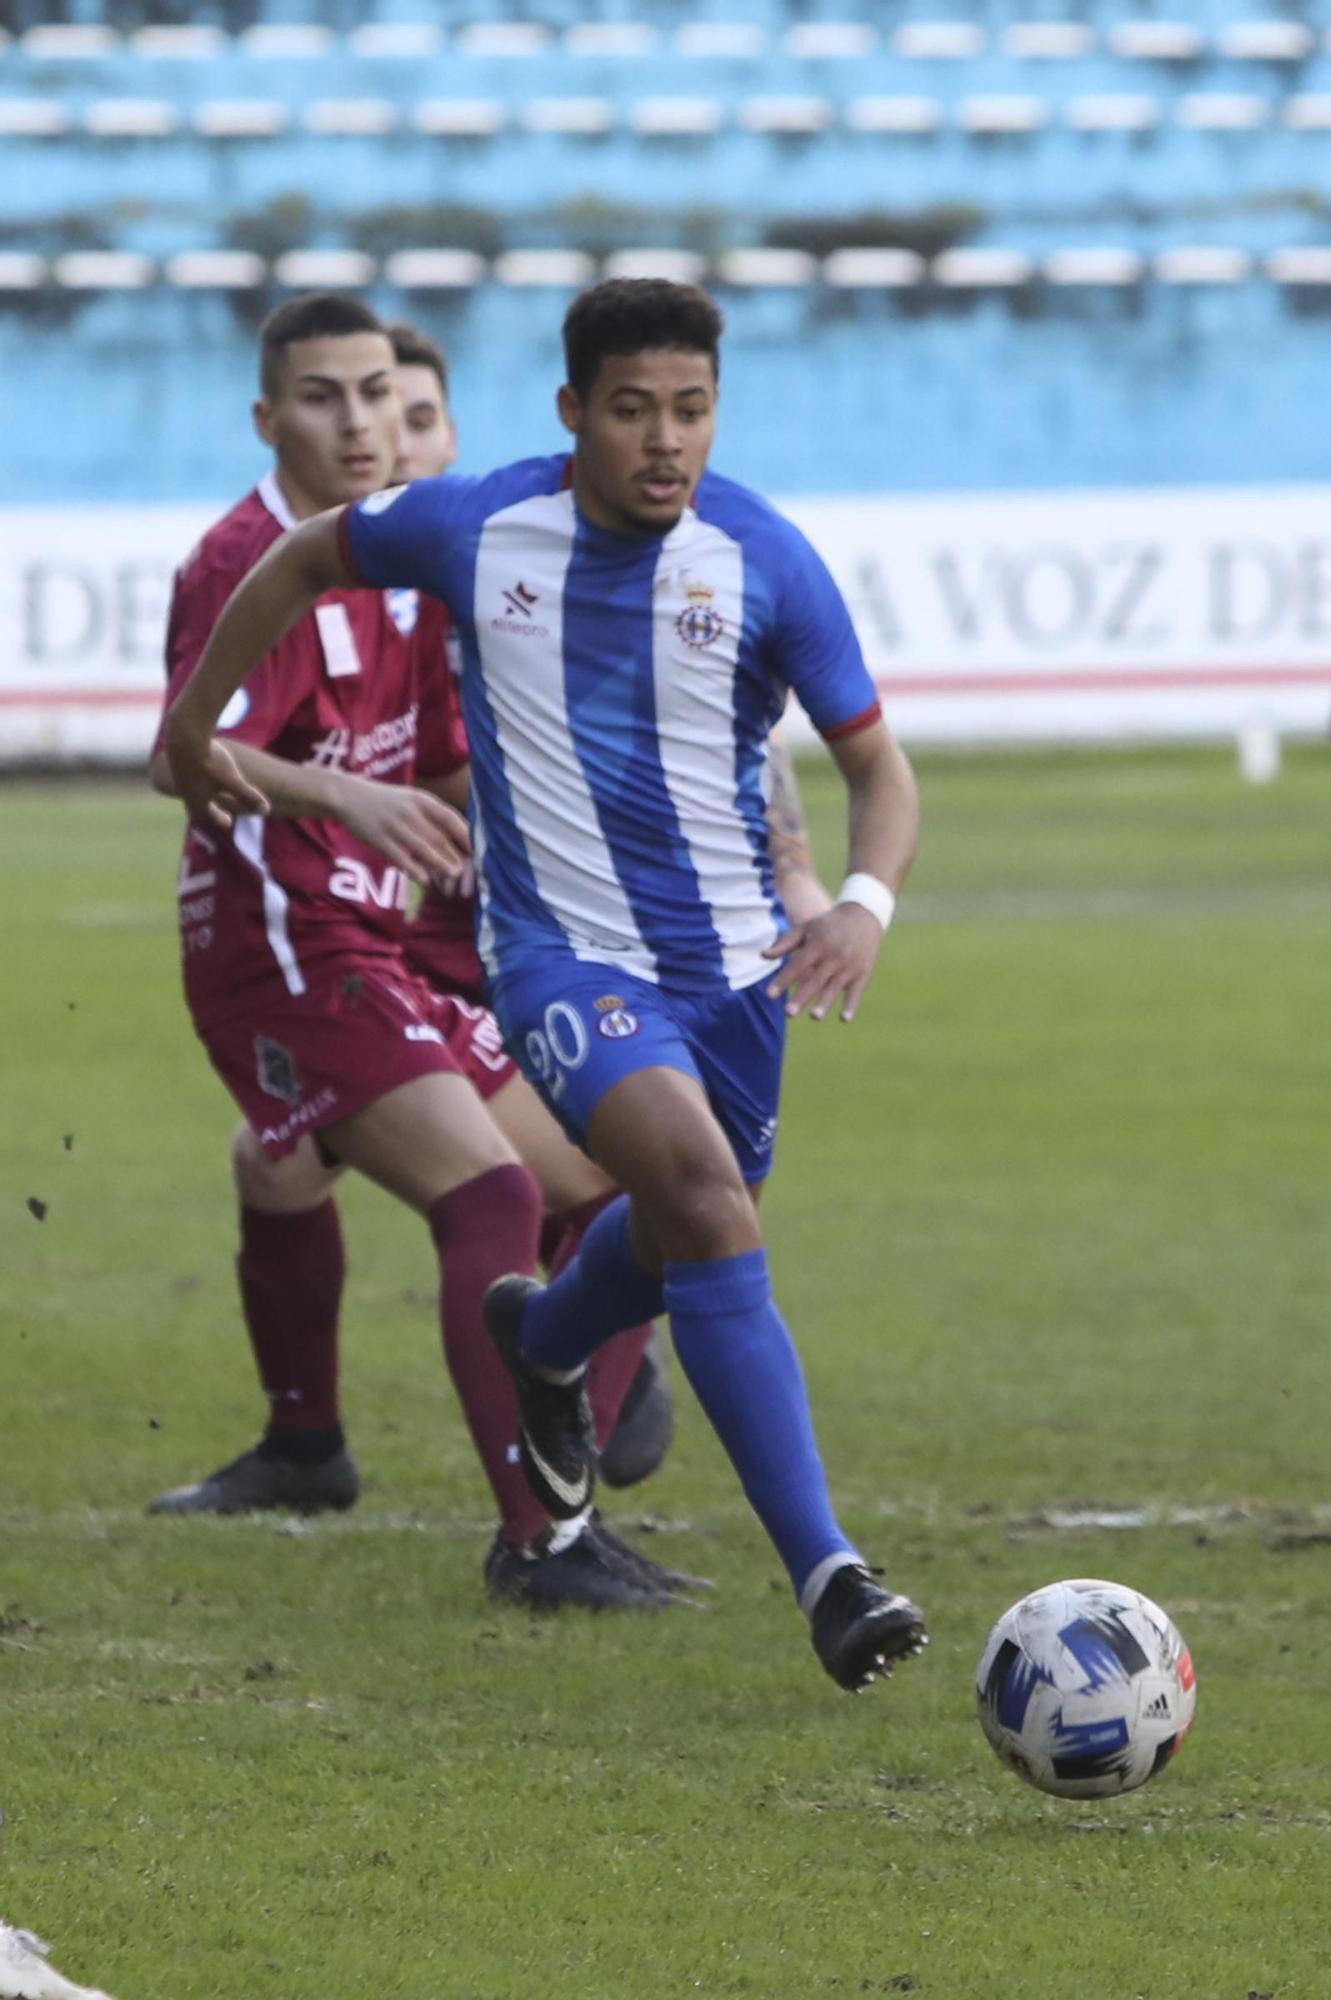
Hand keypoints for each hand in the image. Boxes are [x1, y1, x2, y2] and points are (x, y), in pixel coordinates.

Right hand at [164, 713, 269, 829]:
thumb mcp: (232, 780)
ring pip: (189, 789)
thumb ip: (248, 796)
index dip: (219, 818)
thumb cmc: (210, 762)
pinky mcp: (176, 760)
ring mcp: (179, 775)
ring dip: (199, 794)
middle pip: (195, 805)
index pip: (209, 814)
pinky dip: (194, 777)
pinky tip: (198, 769)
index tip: (228, 822)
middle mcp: (185, 790)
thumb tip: (266, 810)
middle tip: (216, 813)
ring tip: (206, 792)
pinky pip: (186, 773)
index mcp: (197, 800)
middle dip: (208, 809)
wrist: (185, 737)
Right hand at [335, 778, 471, 883]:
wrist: (348, 795)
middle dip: (455, 855)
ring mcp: (394, 825)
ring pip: (422, 847)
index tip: (478, 850)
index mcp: (421, 800)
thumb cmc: (387, 802)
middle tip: (468, 871)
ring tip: (453, 875)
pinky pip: (399, 856)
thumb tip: (460, 836)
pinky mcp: (379, 839)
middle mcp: (410, 811)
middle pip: (438, 836)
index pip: (450, 818)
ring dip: (440, 863)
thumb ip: (433, 816)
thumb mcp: (412, 800)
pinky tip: (424, 879)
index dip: (465, 835)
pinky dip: (413, 868)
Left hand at [762, 902, 883, 1022]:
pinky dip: (851, 1005)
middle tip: (788, 1013)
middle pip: (815, 980)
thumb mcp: (806, 928)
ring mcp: (850, 966)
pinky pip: (856, 992)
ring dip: (825, 1003)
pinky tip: (844, 1019)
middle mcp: (834, 956)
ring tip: (814, 1017)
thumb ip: (785, 943)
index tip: (769, 995)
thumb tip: (763, 956)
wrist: (864, 915)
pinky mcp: (863, 973)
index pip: (798, 965)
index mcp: (818, 944)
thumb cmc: (828, 924)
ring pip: (835, 988)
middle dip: (802, 997)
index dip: (783, 980)